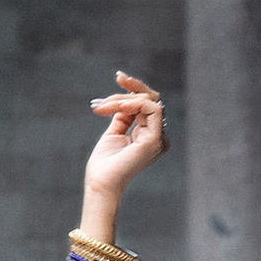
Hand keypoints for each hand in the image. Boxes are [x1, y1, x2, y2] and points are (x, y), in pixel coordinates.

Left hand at [78, 69, 165, 241]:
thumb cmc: (104, 165)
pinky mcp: (156, 139)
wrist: (101, 183)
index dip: (134, 89)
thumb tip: (123, 100)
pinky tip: (117, 107)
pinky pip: (152, 109)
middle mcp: (158, 136)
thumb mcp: (113, 133)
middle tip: (116, 80)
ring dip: (124, 99)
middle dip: (132, 88)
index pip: (147, 104)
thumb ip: (122, 116)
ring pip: (150, 101)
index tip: (118, 77)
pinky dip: (133, 103)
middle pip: (152, 99)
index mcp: (149, 135)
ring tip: (104, 105)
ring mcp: (159, 138)